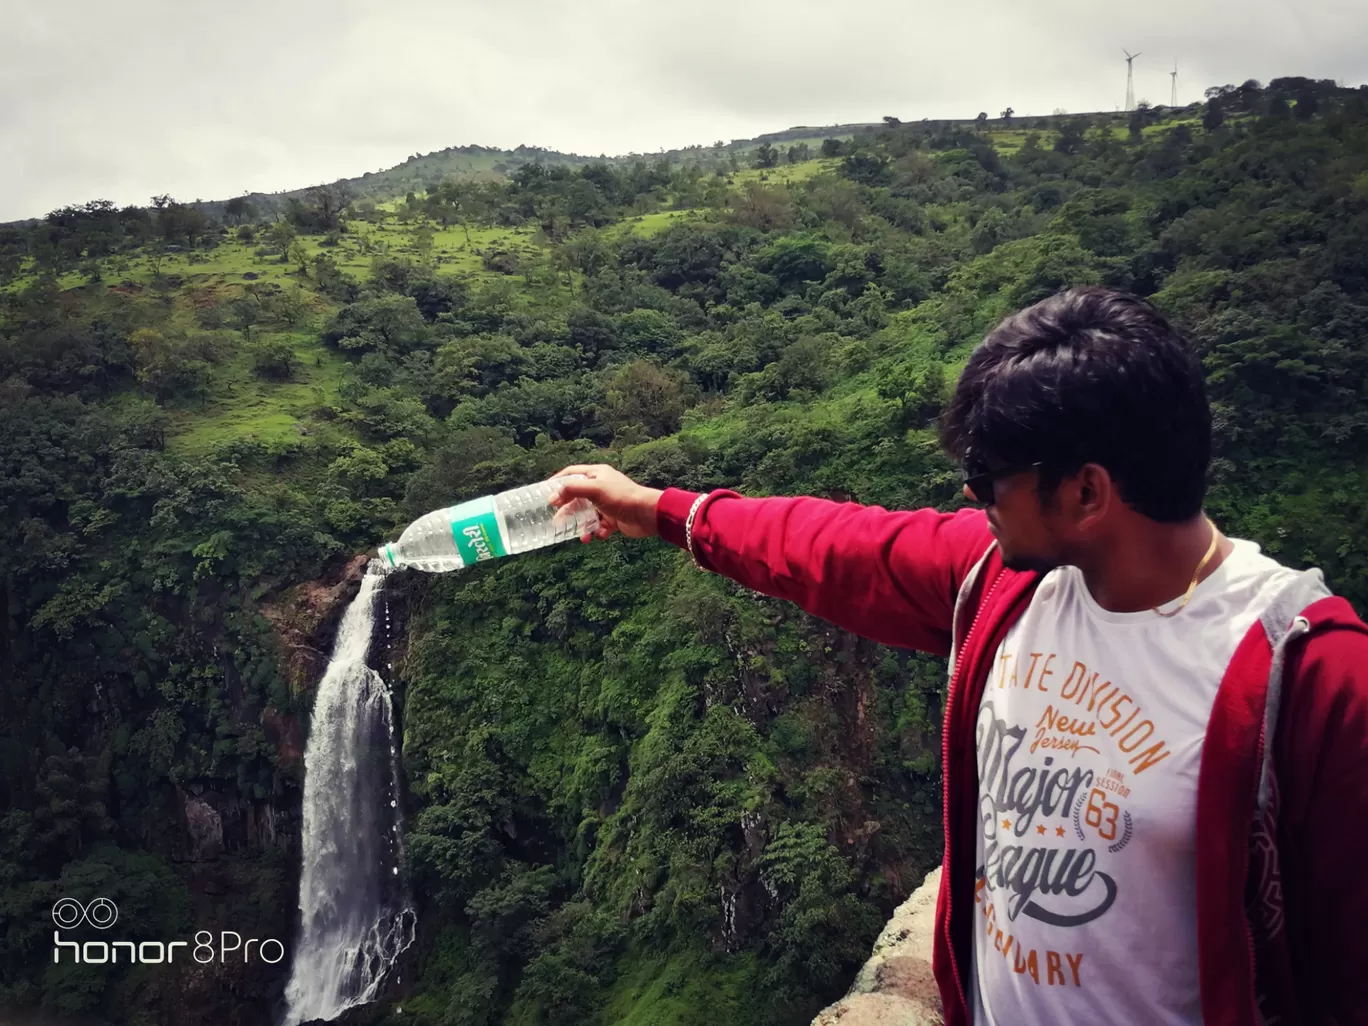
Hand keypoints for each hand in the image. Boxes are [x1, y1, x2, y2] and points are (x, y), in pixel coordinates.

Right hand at [548, 464, 663, 542]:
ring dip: (583, 526)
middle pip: (577, 498)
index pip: (572, 474)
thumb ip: (572, 490)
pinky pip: (599, 526)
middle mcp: (601, 487)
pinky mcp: (614, 518)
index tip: (545, 493)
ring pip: (587, 515)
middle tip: (556, 521)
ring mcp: (607, 503)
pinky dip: (598, 531)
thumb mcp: (595, 490)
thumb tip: (552, 498)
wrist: (646, 515)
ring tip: (582, 536)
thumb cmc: (622, 497)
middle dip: (568, 511)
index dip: (558, 482)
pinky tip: (601, 534)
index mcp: (597, 474)